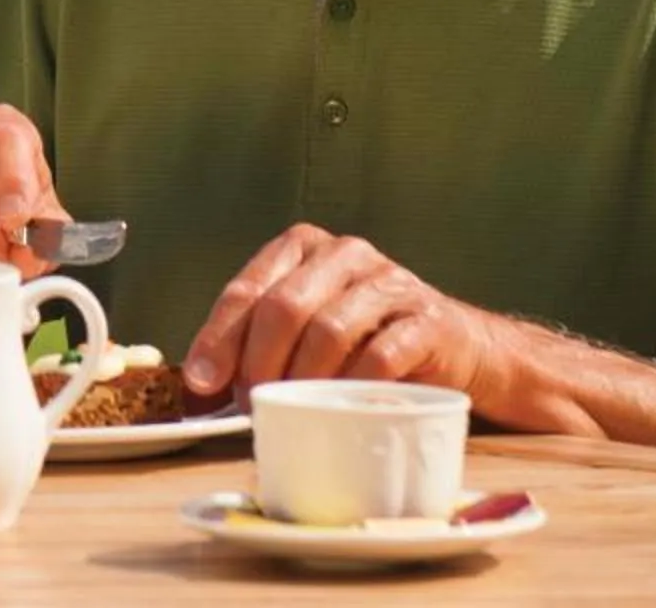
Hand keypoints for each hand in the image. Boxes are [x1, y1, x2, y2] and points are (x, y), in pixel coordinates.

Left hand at [183, 223, 506, 405]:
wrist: (457, 349)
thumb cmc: (363, 343)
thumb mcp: (304, 333)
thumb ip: (255, 346)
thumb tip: (199, 391)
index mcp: (303, 247)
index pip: (248, 289)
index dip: (219, 338)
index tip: (202, 382)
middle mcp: (344, 253)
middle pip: (285, 306)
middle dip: (259, 361)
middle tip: (251, 402)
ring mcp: (389, 282)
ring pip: (328, 329)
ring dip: (302, 379)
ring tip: (293, 409)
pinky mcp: (427, 318)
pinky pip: (380, 355)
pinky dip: (352, 386)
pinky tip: (341, 406)